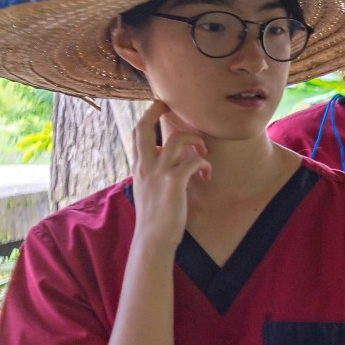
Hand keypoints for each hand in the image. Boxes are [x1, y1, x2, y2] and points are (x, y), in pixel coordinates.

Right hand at [130, 100, 209, 252]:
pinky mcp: (173, 183)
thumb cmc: (155, 215)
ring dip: (197, 141)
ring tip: (203, 154)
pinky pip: (195, 160)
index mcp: (138, 166)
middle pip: (144, 126)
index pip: (137, 132)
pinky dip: (205, 164)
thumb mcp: (147, 188)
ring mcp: (158, 173)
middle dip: (158, 110)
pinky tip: (206, 176)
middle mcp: (144, 166)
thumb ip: (153, 171)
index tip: (160, 105)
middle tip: (172, 105)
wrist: (152, 239)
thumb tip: (164, 156)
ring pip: (178, 139)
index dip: (148, 114)